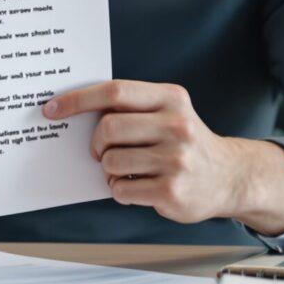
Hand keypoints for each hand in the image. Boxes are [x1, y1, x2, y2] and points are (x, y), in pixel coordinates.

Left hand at [45, 80, 283, 232]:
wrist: (231, 177)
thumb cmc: (187, 142)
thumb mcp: (169, 111)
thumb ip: (132, 107)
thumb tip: (74, 109)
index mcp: (171, 99)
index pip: (113, 92)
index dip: (77, 100)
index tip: (52, 109)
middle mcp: (176, 126)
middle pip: (108, 128)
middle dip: (96, 143)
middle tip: (102, 151)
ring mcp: (175, 160)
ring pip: (111, 162)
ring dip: (110, 170)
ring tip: (129, 171)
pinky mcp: (171, 190)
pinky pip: (121, 190)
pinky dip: (121, 190)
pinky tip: (139, 186)